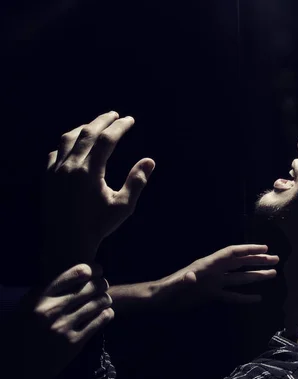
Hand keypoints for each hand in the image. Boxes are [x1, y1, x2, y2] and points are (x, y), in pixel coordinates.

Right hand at [5, 264, 113, 378]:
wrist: (14, 366)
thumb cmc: (23, 331)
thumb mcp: (30, 305)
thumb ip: (51, 290)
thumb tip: (81, 273)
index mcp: (39, 297)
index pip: (76, 273)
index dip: (92, 269)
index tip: (98, 270)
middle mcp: (52, 310)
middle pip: (91, 287)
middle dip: (101, 284)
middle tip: (103, 285)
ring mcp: (64, 326)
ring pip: (98, 303)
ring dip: (105, 299)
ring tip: (105, 299)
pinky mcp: (73, 343)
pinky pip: (100, 321)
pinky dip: (107, 314)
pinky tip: (106, 313)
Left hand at [42, 112, 154, 273]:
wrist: (65, 243)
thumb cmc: (98, 226)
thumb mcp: (123, 206)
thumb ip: (137, 181)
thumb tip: (150, 160)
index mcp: (90, 171)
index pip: (107, 139)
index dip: (120, 126)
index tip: (130, 119)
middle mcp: (70, 166)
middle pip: (87, 132)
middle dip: (103, 121)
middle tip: (115, 115)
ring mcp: (55, 171)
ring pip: (68, 139)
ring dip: (83, 128)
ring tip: (95, 125)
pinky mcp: (46, 178)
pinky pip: (54, 153)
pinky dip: (66, 145)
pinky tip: (73, 147)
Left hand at [153, 244, 278, 306]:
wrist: (158, 300)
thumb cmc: (164, 291)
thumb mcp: (173, 285)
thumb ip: (183, 280)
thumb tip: (192, 276)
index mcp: (207, 265)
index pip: (232, 254)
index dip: (248, 249)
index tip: (264, 248)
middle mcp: (214, 272)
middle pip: (240, 263)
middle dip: (257, 260)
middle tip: (276, 259)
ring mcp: (214, 283)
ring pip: (239, 278)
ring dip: (255, 275)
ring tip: (272, 274)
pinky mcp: (211, 295)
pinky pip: (232, 295)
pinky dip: (244, 296)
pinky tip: (257, 298)